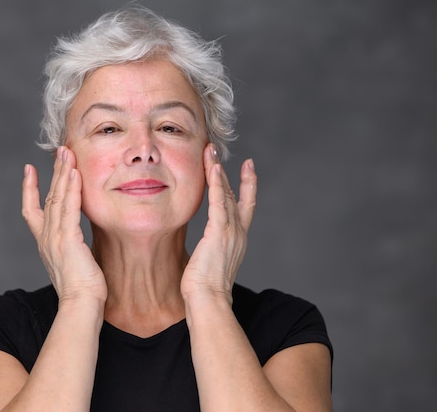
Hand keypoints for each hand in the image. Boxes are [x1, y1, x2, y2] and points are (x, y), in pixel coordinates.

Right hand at [22, 146, 107, 303]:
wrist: (80, 306)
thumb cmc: (81, 290)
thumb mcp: (72, 263)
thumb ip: (72, 247)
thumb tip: (80, 242)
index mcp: (45, 243)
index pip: (32, 210)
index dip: (30, 189)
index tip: (29, 170)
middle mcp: (46, 237)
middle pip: (47, 196)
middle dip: (53, 172)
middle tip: (59, 150)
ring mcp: (55, 237)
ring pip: (57, 197)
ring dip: (63, 173)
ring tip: (67, 153)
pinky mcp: (68, 239)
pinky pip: (69, 207)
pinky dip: (71, 188)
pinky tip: (75, 173)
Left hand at [181, 144, 256, 304]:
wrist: (208, 301)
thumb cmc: (204, 289)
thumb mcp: (210, 264)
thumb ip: (210, 251)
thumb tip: (203, 250)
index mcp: (238, 240)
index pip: (245, 206)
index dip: (247, 186)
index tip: (248, 168)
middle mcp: (238, 233)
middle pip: (235, 195)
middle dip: (229, 171)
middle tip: (219, 151)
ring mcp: (230, 232)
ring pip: (226, 193)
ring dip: (218, 170)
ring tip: (211, 151)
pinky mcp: (219, 232)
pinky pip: (218, 202)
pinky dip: (217, 184)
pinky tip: (213, 168)